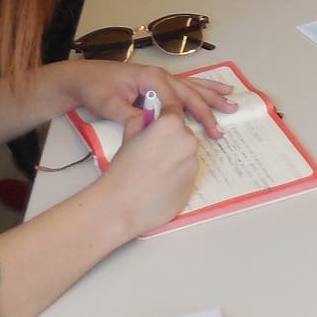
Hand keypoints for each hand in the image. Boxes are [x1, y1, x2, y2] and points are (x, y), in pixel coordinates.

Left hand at [67, 58, 232, 137]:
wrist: (81, 77)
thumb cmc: (95, 88)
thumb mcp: (109, 104)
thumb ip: (132, 116)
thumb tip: (151, 128)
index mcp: (150, 78)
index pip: (176, 99)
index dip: (191, 116)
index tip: (204, 133)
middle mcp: (160, 75)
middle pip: (190, 92)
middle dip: (209, 108)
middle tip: (224, 124)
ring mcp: (160, 77)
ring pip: (191, 86)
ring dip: (212, 94)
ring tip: (232, 100)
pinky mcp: (157, 82)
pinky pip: (184, 86)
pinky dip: (201, 89)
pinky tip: (214, 90)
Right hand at [92, 107, 205, 237]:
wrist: (123, 206)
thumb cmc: (122, 171)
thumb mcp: (128, 136)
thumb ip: (141, 121)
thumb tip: (149, 116)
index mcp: (172, 125)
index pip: (173, 109)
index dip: (163, 116)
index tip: (156, 123)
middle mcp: (188, 141)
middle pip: (183, 133)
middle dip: (170, 138)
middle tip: (151, 152)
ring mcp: (194, 164)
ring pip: (186, 154)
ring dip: (175, 157)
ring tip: (153, 171)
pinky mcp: (194, 184)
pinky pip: (187, 173)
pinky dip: (177, 175)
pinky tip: (159, 184)